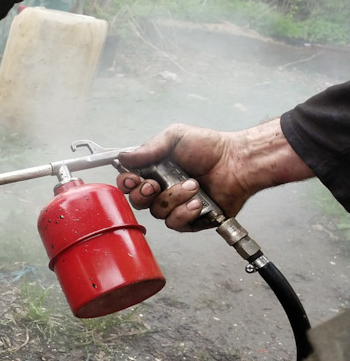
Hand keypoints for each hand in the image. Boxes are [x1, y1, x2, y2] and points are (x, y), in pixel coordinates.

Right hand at [115, 119, 312, 231]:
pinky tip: (197, 202)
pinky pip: (175, 223)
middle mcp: (162, 189)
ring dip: (173, 198)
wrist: (237, 163)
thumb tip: (123, 157)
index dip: (127, 184)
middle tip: (155, 185)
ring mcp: (175, 206)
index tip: (134, 179)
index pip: (129, 183)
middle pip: (138, 201)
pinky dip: (185, 213)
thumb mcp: (176, 137)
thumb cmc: (210, 148)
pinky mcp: (190, 220)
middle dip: (144, 195)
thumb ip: (148, 147)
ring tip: (193, 185)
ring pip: (158, 212)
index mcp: (154, 171)